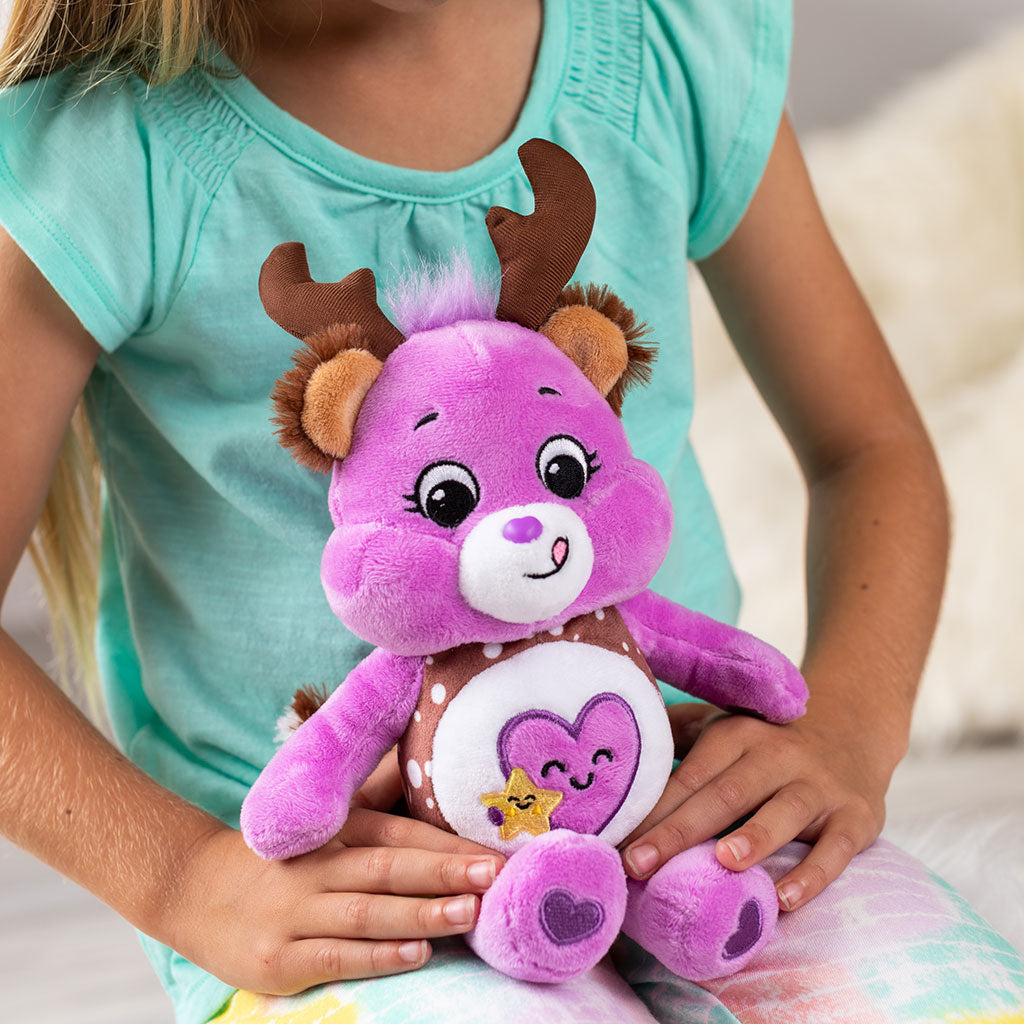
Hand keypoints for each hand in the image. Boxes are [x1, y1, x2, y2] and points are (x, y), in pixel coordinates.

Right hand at [163, 794, 503, 993]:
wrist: (193, 890)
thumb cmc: (283, 858)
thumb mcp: (324, 821)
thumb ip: (374, 795)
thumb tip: (422, 748)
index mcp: (334, 830)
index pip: (397, 833)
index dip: (445, 843)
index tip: (494, 850)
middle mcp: (316, 866)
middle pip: (387, 867)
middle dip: (444, 871)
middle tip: (493, 874)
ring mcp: (295, 913)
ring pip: (367, 912)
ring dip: (421, 913)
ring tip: (468, 912)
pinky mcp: (279, 960)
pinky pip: (336, 957)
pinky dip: (378, 956)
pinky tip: (416, 953)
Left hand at [621, 702, 894, 911]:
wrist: (853, 728)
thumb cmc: (766, 741)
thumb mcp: (723, 725)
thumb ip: (674, 737)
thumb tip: (616, 764)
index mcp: (736, 734)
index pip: (688, 775)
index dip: (651, 809)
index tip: (615, 842)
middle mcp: (776, 755)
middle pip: (724, 795)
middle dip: (679, 831)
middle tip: (639, 864)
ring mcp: (818, 786)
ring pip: (783, 812)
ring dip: (753, 837)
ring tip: (722, 862)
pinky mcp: (856, 817)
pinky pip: (835, 849)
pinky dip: (813, 875)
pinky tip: (786, 899)